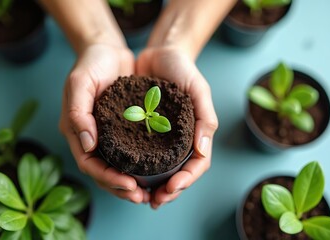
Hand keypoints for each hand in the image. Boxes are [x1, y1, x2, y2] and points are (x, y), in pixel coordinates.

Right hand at [59, 43, 149, 202]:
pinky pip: (129, 153)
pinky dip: (139, 166)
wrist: (106, 50)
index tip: (129, 185)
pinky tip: (154, 173)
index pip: (89, 163)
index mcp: (76, 131)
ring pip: (116, 167)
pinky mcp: (122, 129)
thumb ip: (78, 112)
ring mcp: (106, 135)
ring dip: (131, 183)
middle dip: (121, 188)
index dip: (107, 178)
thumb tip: (86, 144)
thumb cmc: (91, 63)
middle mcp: (90, 137)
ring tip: (150, 193)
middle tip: (142, 197)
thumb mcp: (80, 82)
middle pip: (103, 172)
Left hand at [136, 46, 218, 208]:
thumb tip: (202, 151)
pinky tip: (124, 175)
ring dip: (149, 186)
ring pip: (158, 170)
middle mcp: (177, 140)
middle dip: (167, 191)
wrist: (159, 54)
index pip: (196, 165)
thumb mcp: (198, 89)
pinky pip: (139, 154)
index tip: (171, 189)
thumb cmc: (183, 70)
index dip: (186, 181)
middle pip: (177, 173)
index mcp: (195, 134)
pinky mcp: (141, 131)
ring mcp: (159, 138)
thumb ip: (205, 118)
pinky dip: (134, 168)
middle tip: (153, 201)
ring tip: (137, 196)